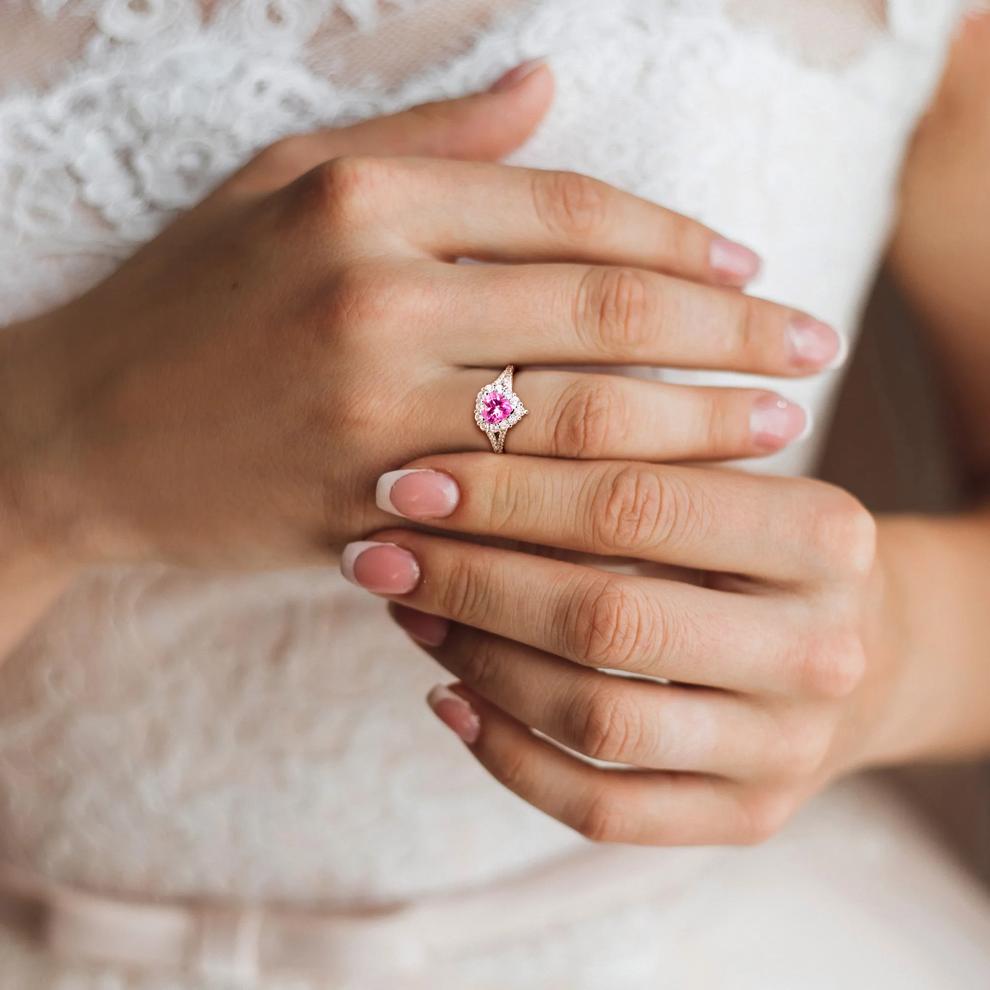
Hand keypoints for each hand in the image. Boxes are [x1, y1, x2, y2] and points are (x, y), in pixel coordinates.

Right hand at [0, 60, 838, 573]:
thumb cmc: (187, 300)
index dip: (679, 236)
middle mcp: (374, 299)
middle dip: (728, 330)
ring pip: (582, 415)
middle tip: (810, 346)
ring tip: (775, 422)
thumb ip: (425, 139)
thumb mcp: (285, 182)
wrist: (83, 431)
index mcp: (362, 204)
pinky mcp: (366, 507)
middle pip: (604, 309)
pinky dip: (607, 504)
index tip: (751, 267)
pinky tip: (673, 504)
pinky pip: (520, 508)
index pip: (570, 209)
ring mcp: (373, 414)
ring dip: (695, 421)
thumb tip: (545, 88)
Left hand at [342, 457, 893, 845]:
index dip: (506, 493)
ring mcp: (788, 750)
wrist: (862, 648)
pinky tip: (449, 699)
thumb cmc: (763, 544)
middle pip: (606, 619)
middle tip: (379, 552)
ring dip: (477, 662)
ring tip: (407, 612)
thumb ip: (622, 457)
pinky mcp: (749, 817)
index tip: (409, 482)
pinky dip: (509, 758)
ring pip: (594, 719)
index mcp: (825, 535)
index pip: (635, 505)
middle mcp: (821, 651)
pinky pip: (604, 809)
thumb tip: (449, 461)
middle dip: (471, 582)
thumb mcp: (725, 477)